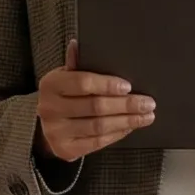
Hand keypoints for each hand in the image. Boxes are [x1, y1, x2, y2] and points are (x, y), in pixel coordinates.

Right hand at [36, 40, 153, 162]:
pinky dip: (117, 134)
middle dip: (126, 105)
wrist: (47, 125)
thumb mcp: (66, 76)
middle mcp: (50, 109)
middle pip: (95, 107)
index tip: (129, 86)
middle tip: (147, 103)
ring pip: (99, 127)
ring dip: (127, 121)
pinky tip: (130, 127)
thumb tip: (78, 44)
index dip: (107, 85)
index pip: (83, 83)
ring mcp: (56, 132)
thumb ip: (76, 64)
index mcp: (51, 85)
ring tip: (146, 116)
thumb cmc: (62, 95)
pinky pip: (97, 142)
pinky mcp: (66, 149)